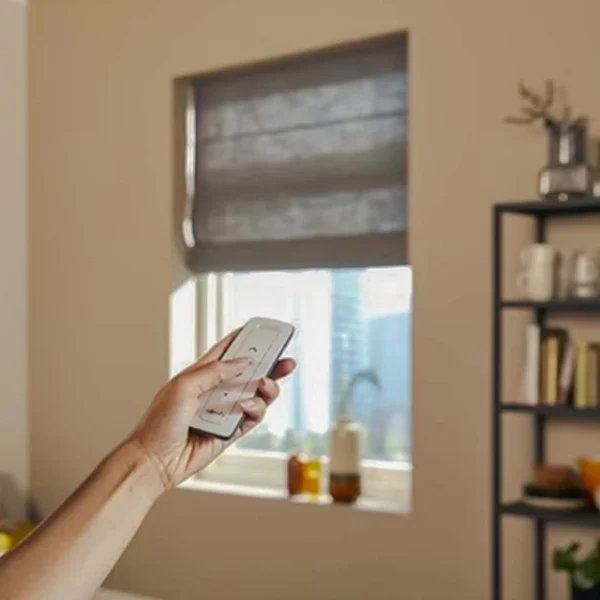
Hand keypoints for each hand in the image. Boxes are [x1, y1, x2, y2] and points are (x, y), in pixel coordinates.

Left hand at [129, 329, 295, 489]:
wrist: (154, 461)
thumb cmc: (159, 422)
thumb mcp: (184, 385)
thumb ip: (215, 371)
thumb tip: (243, 362)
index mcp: (201, 374)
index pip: (227, 351)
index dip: (244, 340)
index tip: (264, 331)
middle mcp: (215, 391)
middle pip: (249, 373)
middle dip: (269, 365)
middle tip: (286, 360)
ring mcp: (224, 411)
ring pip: (256, 395)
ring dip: (266, 388)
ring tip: (266, 384)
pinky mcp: (231, 432)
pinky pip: (252, 417)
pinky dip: (255, 409)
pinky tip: (247, 406)